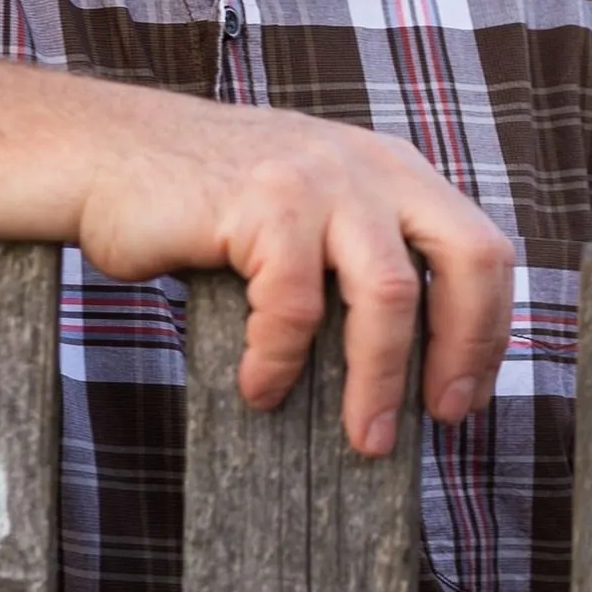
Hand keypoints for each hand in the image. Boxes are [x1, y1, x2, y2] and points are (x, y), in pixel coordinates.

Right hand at [64, 83, 513, 455]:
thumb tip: (409, 365)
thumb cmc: (204, 205)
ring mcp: (321, 178)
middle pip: (468, 257)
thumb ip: (358, 255)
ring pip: (390, 294)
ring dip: (380, 379)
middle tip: (442, 415)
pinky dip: (281, 362)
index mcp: (394, 170)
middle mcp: (372, 166)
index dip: (488, 328)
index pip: (482, 248)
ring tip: (364, 437)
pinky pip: (296, 305)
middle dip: (467, 347)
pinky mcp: (265, 201)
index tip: (465, 395)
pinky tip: (258, 388)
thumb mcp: (308, 213)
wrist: (103, 154)